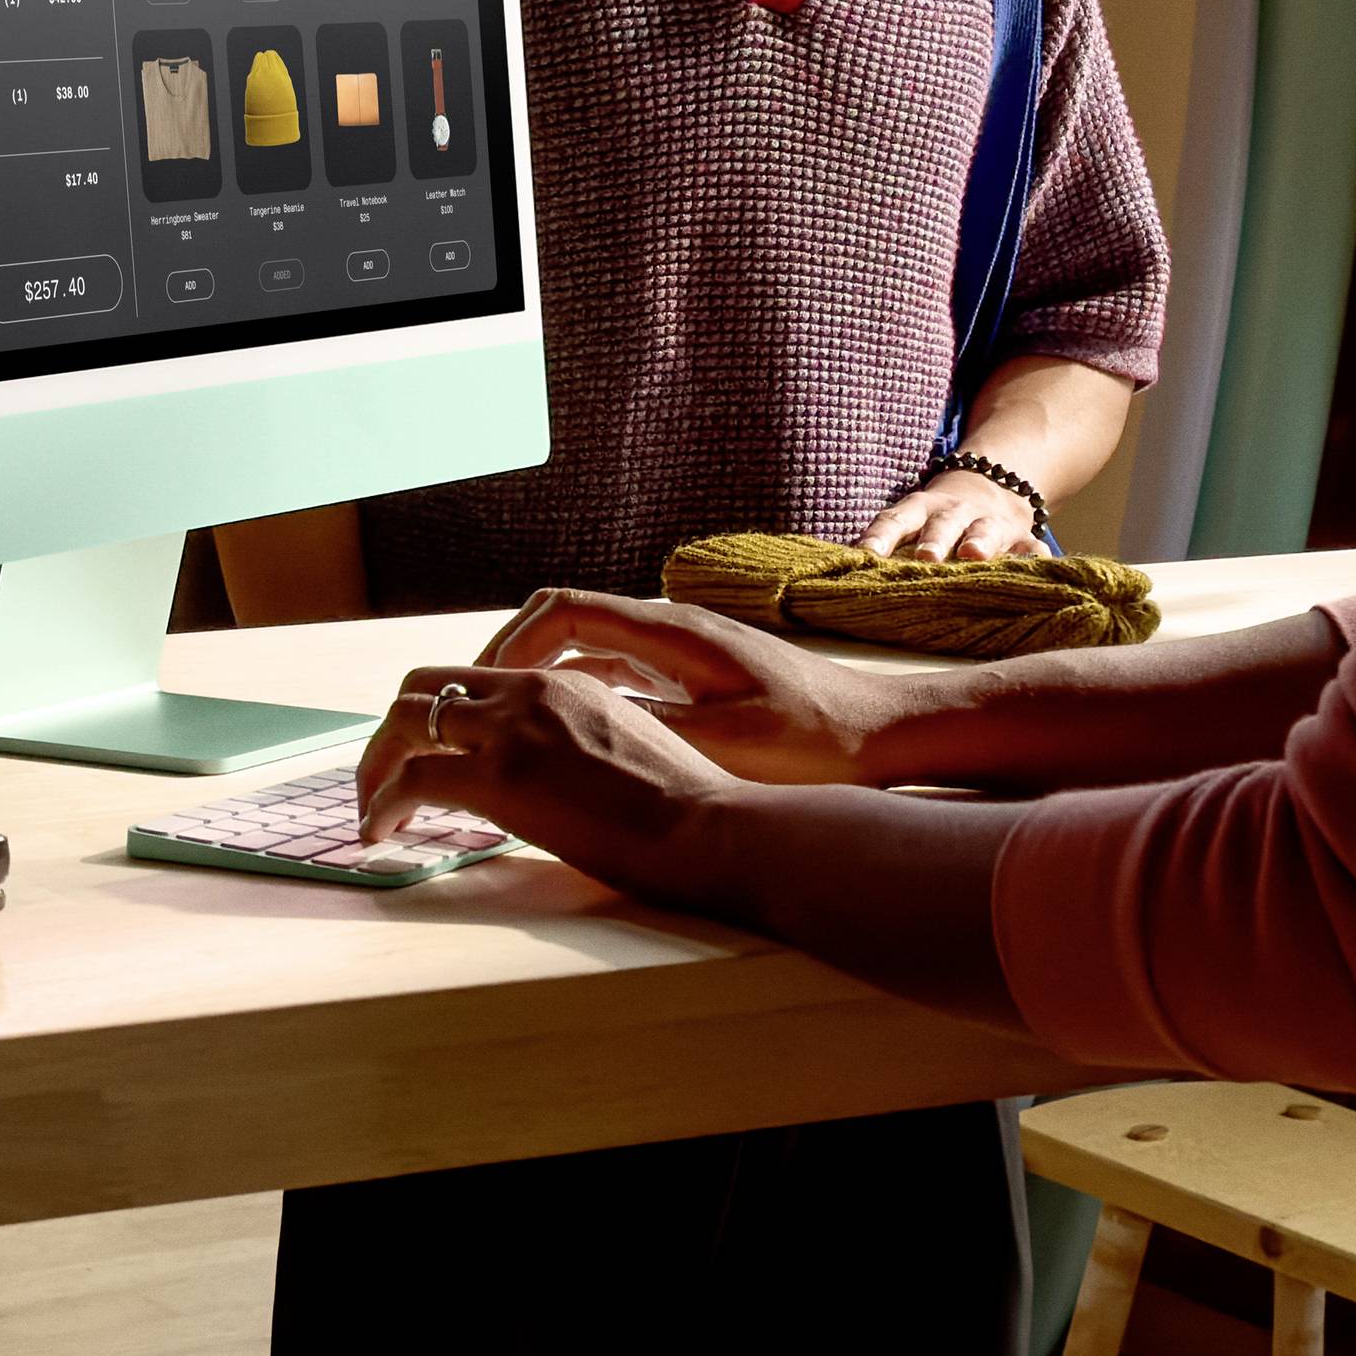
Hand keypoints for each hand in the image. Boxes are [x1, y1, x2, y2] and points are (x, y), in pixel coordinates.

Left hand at [356, 659, 734, 896]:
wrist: (702, 824)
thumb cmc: (684, 804)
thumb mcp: (631, 744)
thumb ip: (584, 742)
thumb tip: (557, 774)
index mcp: (565, 682)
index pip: (477, 679)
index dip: (440, 716)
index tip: (429, 755)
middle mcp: (531, 691)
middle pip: (426, 684)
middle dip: (394, 731)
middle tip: (385, 777)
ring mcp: (511, 729)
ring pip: (406, 720)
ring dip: (377, 763)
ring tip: (372, 809)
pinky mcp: (497, 776)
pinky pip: (410, 779)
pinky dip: (382, 805)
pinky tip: (381, 834)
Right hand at [466, 585, 940, 784]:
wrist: (883, 732)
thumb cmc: (813, 740)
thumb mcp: (724, 744)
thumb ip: (645, 729)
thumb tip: (567, 723)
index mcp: (672, 633)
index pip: (561, 611)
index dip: (507, 645)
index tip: (475, 690)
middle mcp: (673, 627)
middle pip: (566, 621)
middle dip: (511, 658)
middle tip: (472, 711)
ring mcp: (686, 649)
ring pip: (591, 647)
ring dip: (543, 677)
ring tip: (504, 727)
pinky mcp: (700, 674)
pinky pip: (620, 670)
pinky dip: (581, 692)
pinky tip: (568, 738)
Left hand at [857, 465, 1041, 559]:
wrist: (994, 483)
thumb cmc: (937, 517)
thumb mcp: (913, 519)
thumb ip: (888, 543)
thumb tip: (840, 576)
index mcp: (922, 509)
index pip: (895, 519)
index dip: (880, 537)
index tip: (865, 555)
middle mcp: (955, 513)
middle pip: (942, 524)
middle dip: (934, 540)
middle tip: (925, 557)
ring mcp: (990, 523)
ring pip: (985, 531)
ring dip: (980, 542)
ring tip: (974, 555)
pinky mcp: (1021, 536)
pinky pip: (1030, 547)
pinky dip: (1035, 559)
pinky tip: (1039, 570)